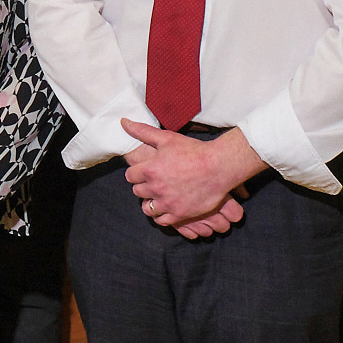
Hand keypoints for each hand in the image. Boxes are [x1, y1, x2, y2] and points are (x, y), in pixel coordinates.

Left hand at [121, 121, 267, 232]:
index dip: (137, 173)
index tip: (145, 172)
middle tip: (154, 182)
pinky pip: (162, 221)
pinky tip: (166, 208)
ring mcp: (168, 202)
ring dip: (150, 202)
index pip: (130, 176)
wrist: (219, 167)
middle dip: (143, 186)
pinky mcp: (180, 213)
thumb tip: (123, 122)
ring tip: (159, 196)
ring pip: (147, 208)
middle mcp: (156, 187)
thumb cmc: (193, 150)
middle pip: (138, 191)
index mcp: (149, 170)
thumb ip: (142, 131)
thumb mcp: (166, 138)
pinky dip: (161, 216)